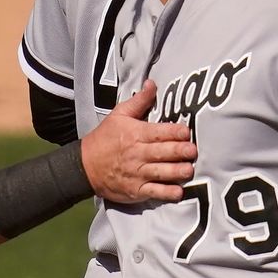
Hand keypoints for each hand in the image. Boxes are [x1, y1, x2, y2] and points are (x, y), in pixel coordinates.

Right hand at [79, 80, 195, 202]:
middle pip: (163, 152)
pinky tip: (178, 192)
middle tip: (193, 151)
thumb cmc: (104, 138)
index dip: (175, 132)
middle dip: (180, 151)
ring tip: (189, 170)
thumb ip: (140, 101)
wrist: (84, 166)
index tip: (187, 132)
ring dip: (177, 172)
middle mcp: (138, 154)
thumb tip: (152, 83)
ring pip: (161, 172)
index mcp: (136, 134)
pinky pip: (154, 192)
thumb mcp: (119, 115)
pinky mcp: (136, 190)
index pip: (159, 132)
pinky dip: (167, 193)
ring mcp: (137, 173)